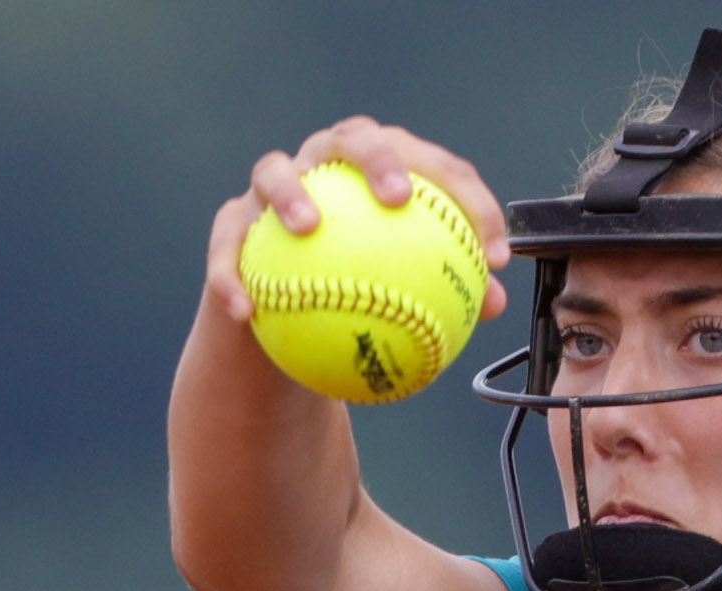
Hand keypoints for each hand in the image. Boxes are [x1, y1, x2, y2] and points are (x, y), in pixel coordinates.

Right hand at [203, 117, 513, 324]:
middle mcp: (327, 164)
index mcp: (383, 172)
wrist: (289, 322)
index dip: (469, 198)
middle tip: (400, 198)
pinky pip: (227, 245)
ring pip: (273, 169)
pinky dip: (231, 273)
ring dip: (290, 192)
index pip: (434, 166)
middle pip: (352, 137)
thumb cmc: (364, 296)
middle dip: (378, 157)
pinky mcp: (232, 225)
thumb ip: (450, 295)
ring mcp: (273, 189)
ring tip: (308, 227)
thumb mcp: (409, 301)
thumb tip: (493, 302)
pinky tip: (245, 310)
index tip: (493, 252)